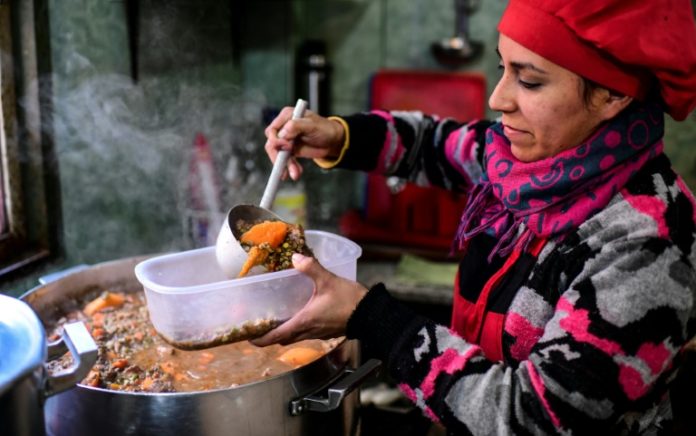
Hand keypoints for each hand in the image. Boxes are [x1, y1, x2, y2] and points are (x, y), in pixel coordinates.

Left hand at [251, 253, 367, 345]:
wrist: (371, 314)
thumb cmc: (349, 301)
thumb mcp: (328, 280)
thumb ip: (310, 268)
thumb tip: (294, 257)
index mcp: (304, 321)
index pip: (276, 336)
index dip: (260, 339)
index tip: (249, 337)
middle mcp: (308, 331)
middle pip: (283, 339)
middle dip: (270, 336)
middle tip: (260, 326)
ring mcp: (318, 334)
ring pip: (295, 338)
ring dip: (284, 333)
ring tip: (276, 320)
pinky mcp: (326, 332)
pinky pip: (306, 334)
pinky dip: (297, 329)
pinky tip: (300, 316)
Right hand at [264, 107, 345, 180]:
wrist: (333, 141)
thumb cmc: (324, 129)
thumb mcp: (312, 125)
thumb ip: (297, 126)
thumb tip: (283, 133)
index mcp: (286, 116)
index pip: (272, 130)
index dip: (276, 140)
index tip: (287, 147)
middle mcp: (283, 127)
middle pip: (272, 144)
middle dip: (278, 157)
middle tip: (286, 166)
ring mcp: (285, 140)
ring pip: (277, 155)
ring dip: (285, 165)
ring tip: (295, 173)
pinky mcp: (289, 150)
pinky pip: (284, 161)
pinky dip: (289, 168)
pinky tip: (295, 173)